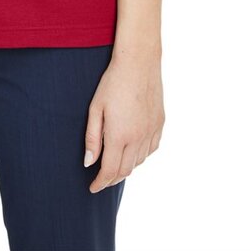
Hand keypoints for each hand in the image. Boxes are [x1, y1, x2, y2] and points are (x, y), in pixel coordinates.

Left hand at [84, 47, 164, 192]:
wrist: (138, 63)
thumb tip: (89, 163)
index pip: (110, 171)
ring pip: (139, 161)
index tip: (92, 187)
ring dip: (127, 168)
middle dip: (112, 179)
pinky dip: (141, 156)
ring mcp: (151, 131)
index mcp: (120, 135)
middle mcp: (138, 138)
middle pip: (125, 170)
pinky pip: (151, 149)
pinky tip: (133, 151)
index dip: (101, 183)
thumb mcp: (95, 109)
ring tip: (115, 165)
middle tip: (101, 180)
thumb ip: (93, 138)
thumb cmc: (112, 83)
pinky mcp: (160, 124)